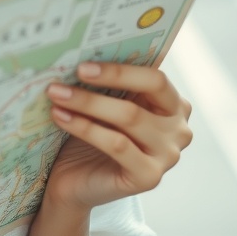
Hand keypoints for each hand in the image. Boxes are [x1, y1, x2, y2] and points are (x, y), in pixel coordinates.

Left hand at [42, 62, 192, 210]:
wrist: (78, 181)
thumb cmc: (93, 136)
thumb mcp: (106, 105)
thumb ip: (109, 84)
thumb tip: (85, 53)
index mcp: (173, 105)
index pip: (156, 79)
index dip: (121, 69)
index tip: (84, 64)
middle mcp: (179, 129)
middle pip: (147, 93)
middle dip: (106, 80)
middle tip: (69, 74)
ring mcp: (168, 155)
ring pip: (129, 117)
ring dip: (88, 102)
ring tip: (57, 94)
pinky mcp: (150, 177)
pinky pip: (117, 144)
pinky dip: (85, 127)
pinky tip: (61, 116)